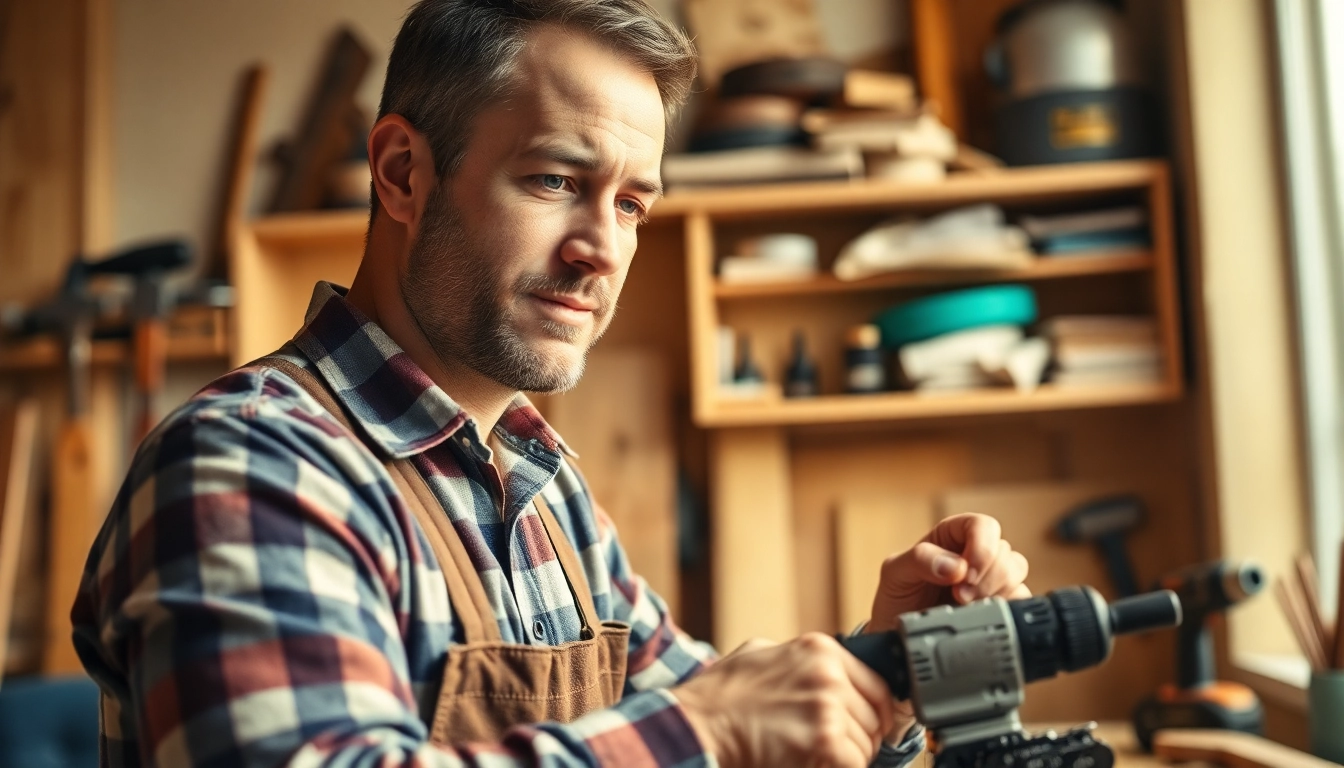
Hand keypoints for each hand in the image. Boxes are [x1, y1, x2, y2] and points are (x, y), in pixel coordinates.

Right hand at [673, 634, 895, 767]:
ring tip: (814, 756)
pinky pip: (854, 763)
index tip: (870, 727)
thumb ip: (801, 661)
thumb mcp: (762, 654)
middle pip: (874, 717)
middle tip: (835, 748)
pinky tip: (810, 763)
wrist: (697, 724)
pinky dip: (839, 767)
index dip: (875, 712)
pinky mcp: (824, 742)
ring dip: (847, 758)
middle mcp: (829, 674)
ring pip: (866, 745)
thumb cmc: (720, 696)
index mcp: (819, 650)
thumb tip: (828, 673)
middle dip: (861, 738)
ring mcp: (828, 708)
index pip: (876, 684)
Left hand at [863, 513, 1029, 740]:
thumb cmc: (898, 596)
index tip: (966, 573)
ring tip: (966, 607)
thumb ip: (920, 560)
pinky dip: (1006, 608)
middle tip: (960, 596)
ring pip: (1016, 573)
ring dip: (995, 591)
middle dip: (986, 576)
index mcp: (951, 536)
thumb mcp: (896, 572)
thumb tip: (956, 567)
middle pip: (1004, 551)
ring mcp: (990, 579)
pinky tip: (982, 616)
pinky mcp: (999, 604)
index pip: (982, 525)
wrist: (900, 635)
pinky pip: (1021, 599)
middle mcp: (974, 554)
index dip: (982, 545)